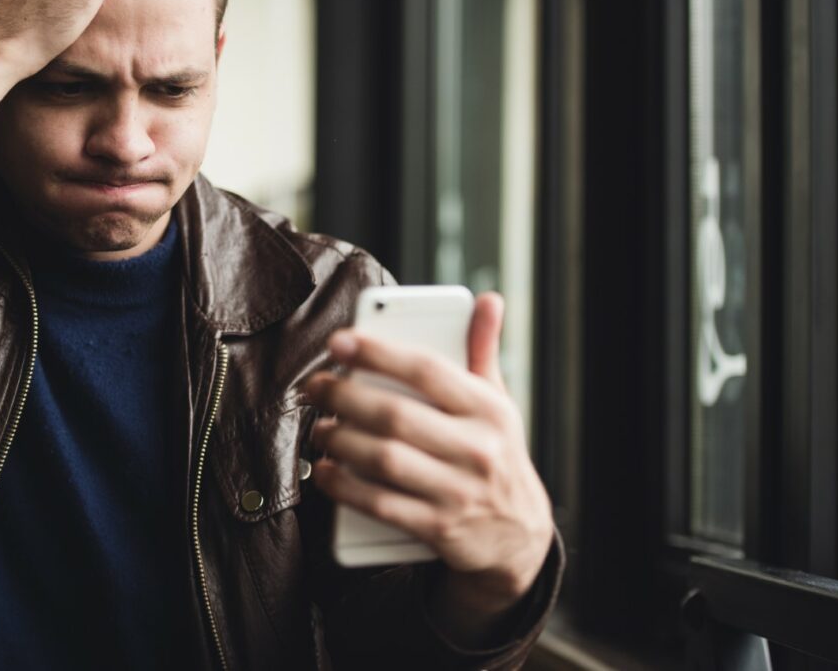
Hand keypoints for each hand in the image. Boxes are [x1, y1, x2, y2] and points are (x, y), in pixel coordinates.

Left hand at [301, 292, 553, 643]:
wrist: (520, 537)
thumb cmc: (497, 455)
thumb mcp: (500, 404)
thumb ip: (483, 351)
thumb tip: (488, 299)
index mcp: (488, 410)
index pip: (427, 370)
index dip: (378, 352)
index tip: (340, 342)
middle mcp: (477, 449)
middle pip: (394, 415)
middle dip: (343, 397)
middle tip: (316, 386)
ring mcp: (458, 492)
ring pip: (383, 459)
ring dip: (339, 440)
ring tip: (320, 428)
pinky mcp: (439, 529)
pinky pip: (379, 504)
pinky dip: (344, 486)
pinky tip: (325, 471)